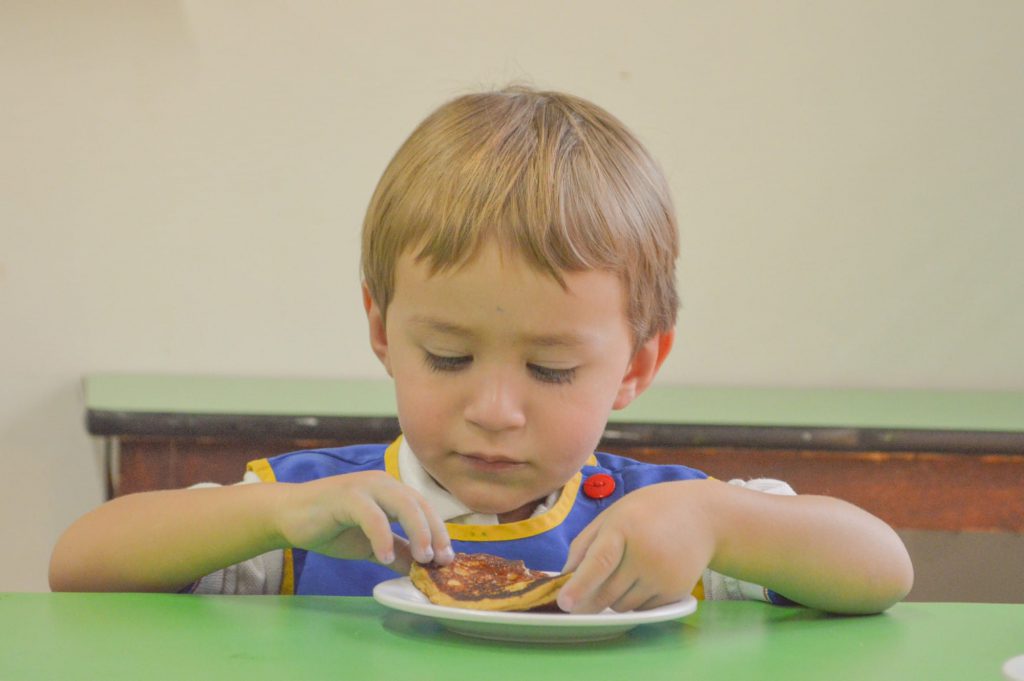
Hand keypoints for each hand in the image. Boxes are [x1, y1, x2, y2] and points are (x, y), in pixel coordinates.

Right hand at [274, 471, 453, 572]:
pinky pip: (371, 515)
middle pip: (419, 504)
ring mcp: (364, 487)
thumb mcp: (371, 543)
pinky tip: (384, 556)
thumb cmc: (331, 526)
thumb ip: (397, 551)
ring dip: (417, 531)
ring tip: (422, 559)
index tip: (448, 559)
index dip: (440, 532)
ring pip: (402, 503)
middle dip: (434, 532)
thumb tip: (423, 569)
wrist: (288, 516)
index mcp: (392, 492)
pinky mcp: (345, 496)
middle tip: (438, 560)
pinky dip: (382, 536)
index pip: (425, 508)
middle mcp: (383, 483)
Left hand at [557, 480, 715, 612]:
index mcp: (624, 527)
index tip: (564, 603)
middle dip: (588, 601)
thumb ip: (585, 542)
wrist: (702, 516)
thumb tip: (565, 576)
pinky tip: (643, 577)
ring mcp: (663, 575)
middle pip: (607, 592)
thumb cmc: (650, 511)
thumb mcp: (615, 513)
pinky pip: (642, 609)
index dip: (580, 584)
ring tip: (624, 572)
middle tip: (576, 602)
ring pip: (622, 606)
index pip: (600, 561)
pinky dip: (634, 600)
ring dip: (612, 599)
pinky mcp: (677, 592)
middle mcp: (646, 553)